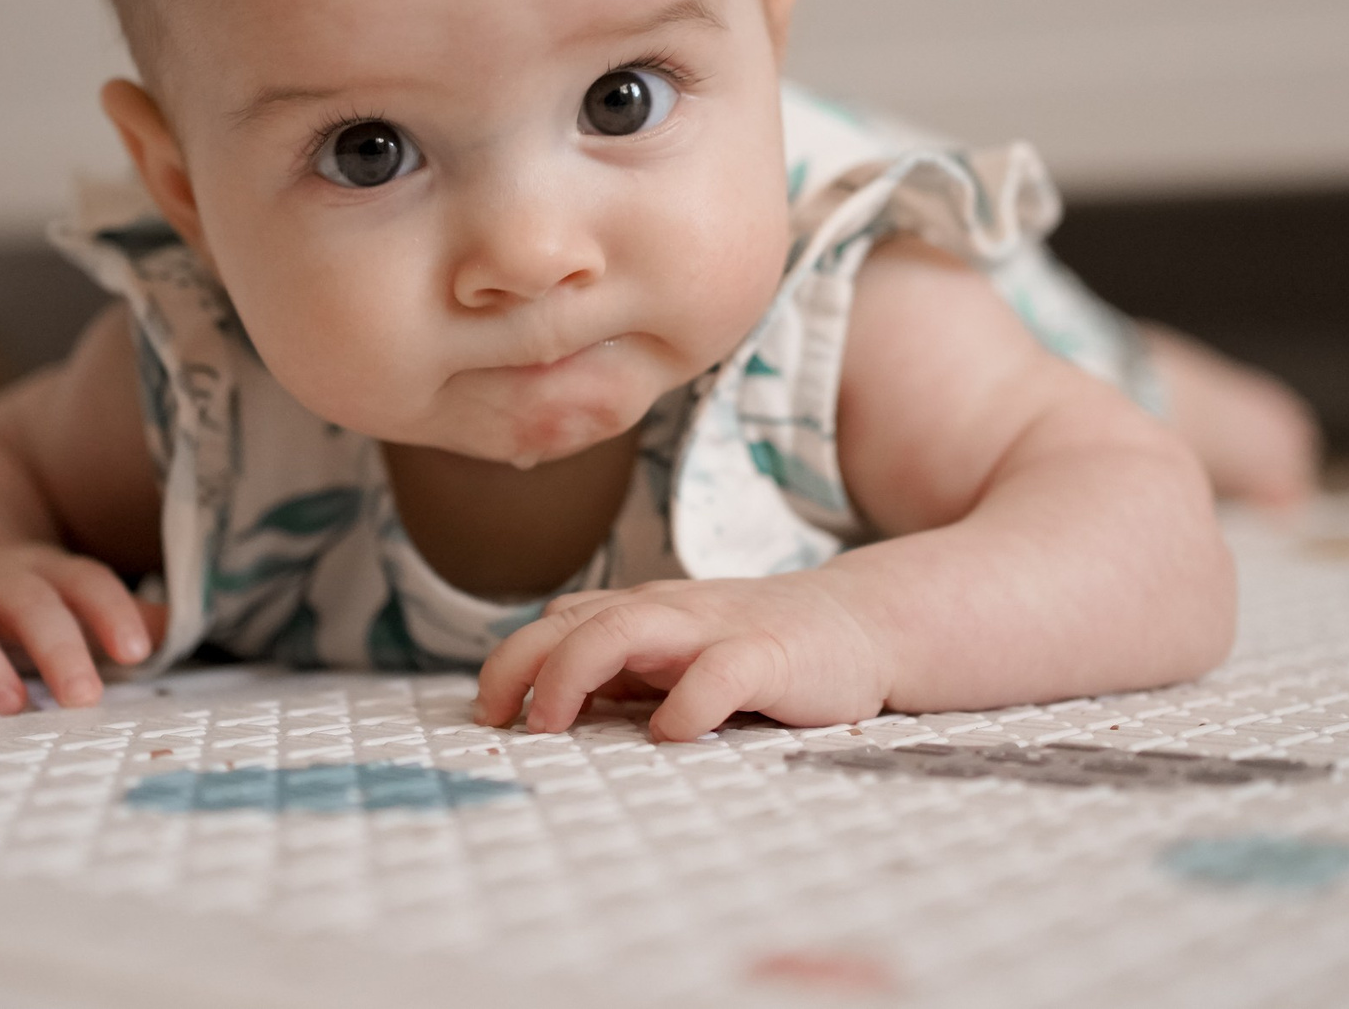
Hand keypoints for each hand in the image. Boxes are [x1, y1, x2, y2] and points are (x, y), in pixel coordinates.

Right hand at [0, 543, 162, 714]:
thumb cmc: (12, 589)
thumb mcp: (64, 591)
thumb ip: (118, 617)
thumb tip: (175, 633)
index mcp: (42, 571)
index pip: (84, 580)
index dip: (112, 611)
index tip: (136, 651)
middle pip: (27, 600)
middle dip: (57, 646)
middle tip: (84, 697)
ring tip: (8, 704)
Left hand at [473, 572, 889, 741]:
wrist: (861, 622)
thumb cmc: (760, 649)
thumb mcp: (680, 656)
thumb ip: (623, 674)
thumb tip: (544, 716)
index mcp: (644, 614)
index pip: (559, 622)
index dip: (511, 663)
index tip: (487, 714)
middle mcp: (668, 613)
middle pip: (573, 620)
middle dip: (521, 664)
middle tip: (500, 720)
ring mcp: (715, 629)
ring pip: (624, 628)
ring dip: (574, 671)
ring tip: (551, 722)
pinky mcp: (768, 654)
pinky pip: (718, 671)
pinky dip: (686, 703)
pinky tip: (670, 735)